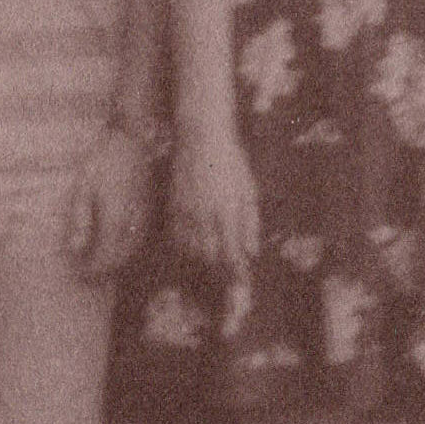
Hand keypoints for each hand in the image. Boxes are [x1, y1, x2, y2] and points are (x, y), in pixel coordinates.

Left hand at [63, 129, 157, 278]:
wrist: (131, 140)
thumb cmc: (103, 160)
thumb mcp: (83, 188)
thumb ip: (80, 221)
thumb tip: (75, 250)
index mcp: (116, 219)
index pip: (106, 257)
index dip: (92, 270)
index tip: (78, 273)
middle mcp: (134, 223)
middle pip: (121, 259)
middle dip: (104, 270)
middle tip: (85, 273)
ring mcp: (144, 217)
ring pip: (133, 251)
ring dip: (117, 262)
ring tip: (99, 264)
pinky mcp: (149, 210)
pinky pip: (139, 239)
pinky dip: (127, 249)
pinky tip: (115, 246)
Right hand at [169, 127, 259, 278]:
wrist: (201, 136)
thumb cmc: (231, 161)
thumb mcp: (249, 189)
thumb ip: (251, 222)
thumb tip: (252, 252)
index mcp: (228, 211)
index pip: (232, 253)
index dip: (236, 274)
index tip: (241, 286)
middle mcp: (205, 215)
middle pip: (208, 257)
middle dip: (216, 274)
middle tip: (223, 285)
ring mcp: (186, 211)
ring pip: (189, 250)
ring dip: (199, 266)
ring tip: (205, 276)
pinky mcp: (172, 206)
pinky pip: (175, 237)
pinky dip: (182, 251)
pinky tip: (188, 256)